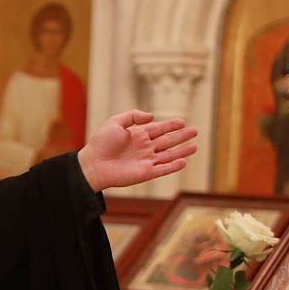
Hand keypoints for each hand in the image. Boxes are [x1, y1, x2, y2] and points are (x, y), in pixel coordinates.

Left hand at [78, 111, 198, 192]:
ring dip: (182, 151)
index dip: (170, 125)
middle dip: (181, 136)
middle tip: (195, 131)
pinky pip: (163, 169)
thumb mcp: (116, 122)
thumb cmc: (101, 143)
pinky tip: (183, 161)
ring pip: (168, 155)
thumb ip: (134, 116)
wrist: (93, 164)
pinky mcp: (146, 173)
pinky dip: (174, 166)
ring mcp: (146, 161)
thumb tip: (152, 117)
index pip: (158, 129)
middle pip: (167, 141)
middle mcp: (144, 148)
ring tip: (195, 147)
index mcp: (137, 135)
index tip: (182, 122)